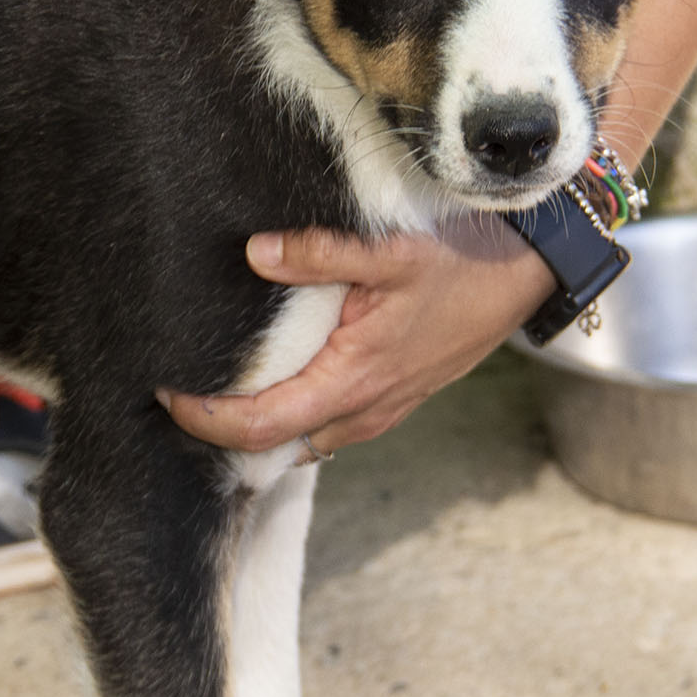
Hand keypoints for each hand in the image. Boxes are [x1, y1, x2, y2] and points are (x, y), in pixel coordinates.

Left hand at [159, 219, 553, 455]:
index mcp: (353, 381)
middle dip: (221, 431)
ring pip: (302, 440)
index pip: (260, 426)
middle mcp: (362, 411)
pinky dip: (291, 417)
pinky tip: (272, 385)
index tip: (167, 394)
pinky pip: (327, 425)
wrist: (529, 277)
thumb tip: (254, 253)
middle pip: (272, 445)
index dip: (206, 419)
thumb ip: (319, 253)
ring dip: (257, 427)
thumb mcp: (391, 251)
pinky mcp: (390, 399)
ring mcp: (379, 411)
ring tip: (214, 392)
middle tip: (176, 395)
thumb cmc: (464, 264)